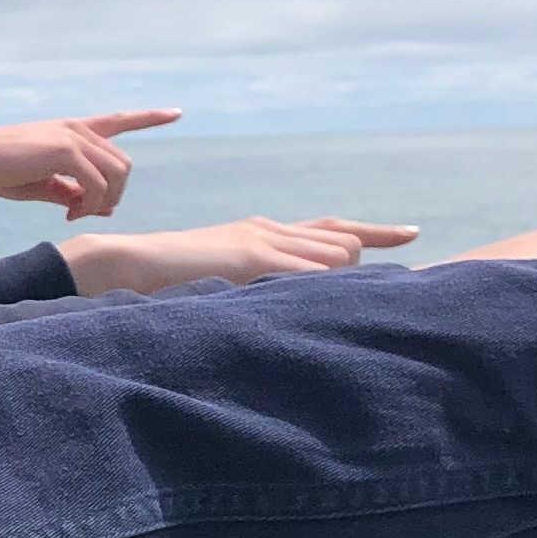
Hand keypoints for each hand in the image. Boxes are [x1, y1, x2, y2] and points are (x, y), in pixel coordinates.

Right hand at [0, 109, 179, 217]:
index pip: (120, 120)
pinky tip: (69, 212)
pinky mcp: (64, 150)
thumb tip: (104, 207)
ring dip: (102, 201)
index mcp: (74, 131)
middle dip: (114, 195)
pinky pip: (95, 184)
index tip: (176, 113)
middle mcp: (78, 129)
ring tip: (74, 212)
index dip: (149, 118)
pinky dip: (88, 204)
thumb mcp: (44, 183)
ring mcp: (73, 137)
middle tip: (83, 212)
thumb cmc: (2, 172)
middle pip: (123, 165)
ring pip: (115, 174)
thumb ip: (74, 192)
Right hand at [62, 214, 422, 293]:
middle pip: (344, 245)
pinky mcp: (251, 256)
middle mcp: (269, 229)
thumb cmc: (166, 284)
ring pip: (336, 256)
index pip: (331, 228)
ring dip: (335, 286)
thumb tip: (286, 307)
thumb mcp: (220, 281)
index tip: (411, 234)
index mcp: (262, 232)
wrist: (125, 264)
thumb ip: (254, 286)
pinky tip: (310, 309)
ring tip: (293, 309)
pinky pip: (309, 271)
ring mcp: (262, 240)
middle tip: (340, 306)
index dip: (373, 232)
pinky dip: (321, 290)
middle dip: (356, 273)